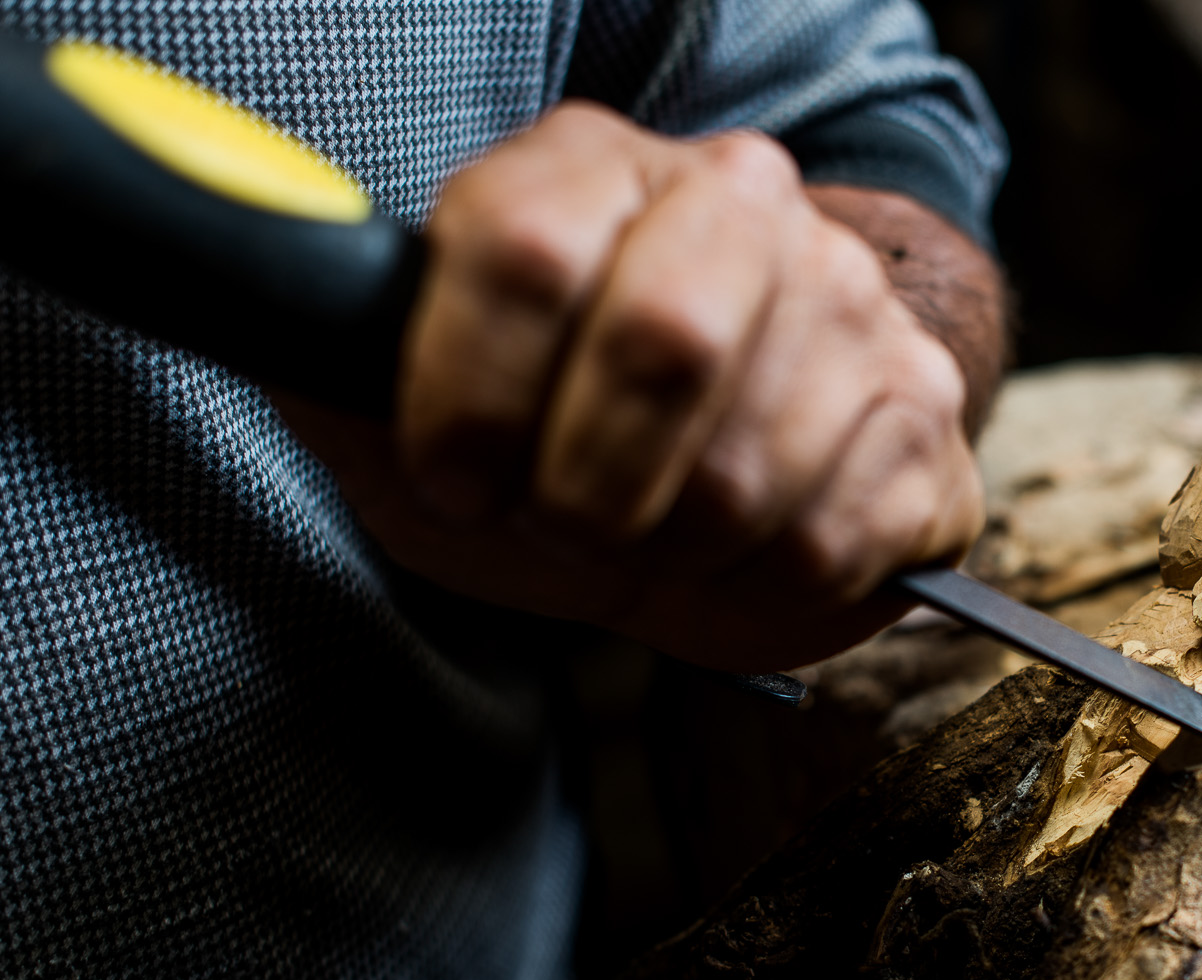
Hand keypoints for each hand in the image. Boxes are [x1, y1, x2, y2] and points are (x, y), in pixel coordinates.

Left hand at [283, 101, 986, 669]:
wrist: (731, 479)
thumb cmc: (561, 448)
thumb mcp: (429, 411)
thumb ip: (345, 373)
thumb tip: (277, 326)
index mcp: (603, 169)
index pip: (524, 243)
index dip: (468, 389)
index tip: (454, 475)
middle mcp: (749, 206)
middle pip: (669, 338)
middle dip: (589, 488)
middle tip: (569, 528)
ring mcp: (856, 310)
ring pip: (753, 472)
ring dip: (677, 550)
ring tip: (661, 538)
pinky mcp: (925, 420)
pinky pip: (838, 541)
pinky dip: (765, 587)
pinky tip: (747, 554)